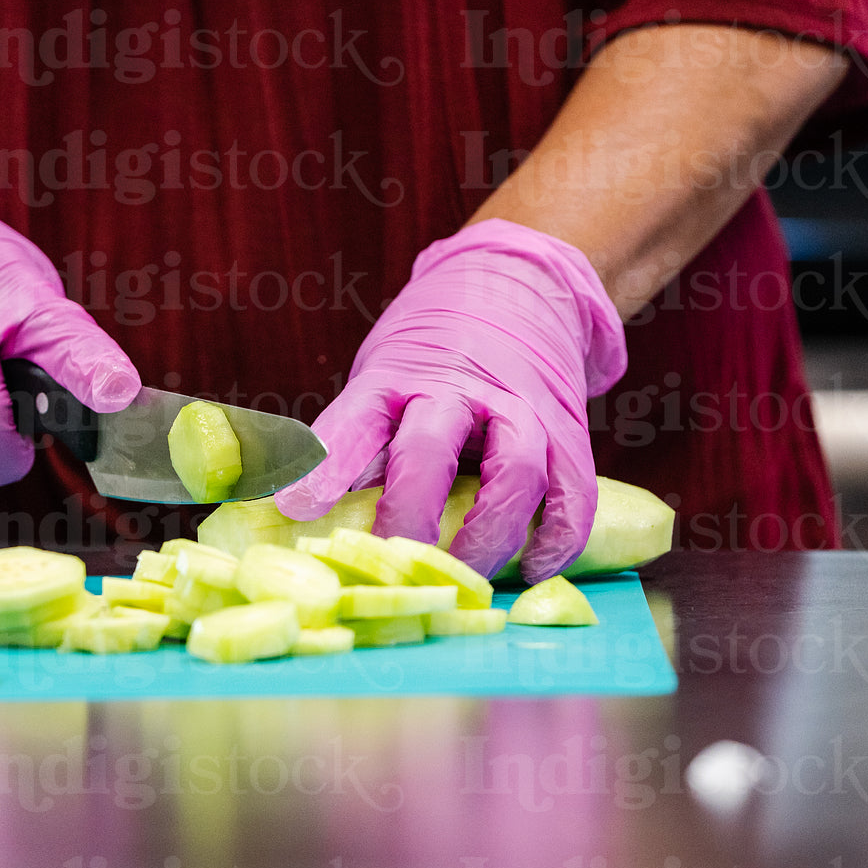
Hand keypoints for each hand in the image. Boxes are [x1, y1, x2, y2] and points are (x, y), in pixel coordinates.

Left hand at [274, 219, 625, 580]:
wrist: (518, 288)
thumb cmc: (428, 366)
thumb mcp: (380, 387)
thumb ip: (355, 450)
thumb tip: (294, 522)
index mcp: (394, 380)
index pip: (354, 422)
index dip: (326, 467)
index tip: (297, 509)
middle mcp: (457, 389)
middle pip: (429, 451)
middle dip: (408, 513)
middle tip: (390, 562)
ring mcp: (519, 408)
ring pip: (513, 471)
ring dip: (488, 533)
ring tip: (463, 579)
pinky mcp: (567, 431)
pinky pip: (573, 489)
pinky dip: (558, 536)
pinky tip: (533, 568)